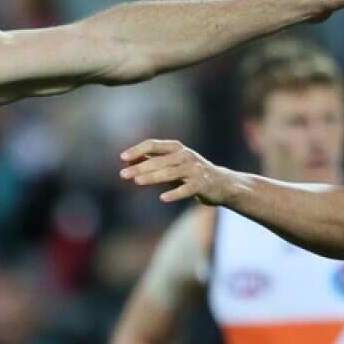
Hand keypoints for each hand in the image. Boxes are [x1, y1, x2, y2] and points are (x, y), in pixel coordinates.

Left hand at [120, 139, 237, 205]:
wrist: (221, 184)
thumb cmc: (191, 173)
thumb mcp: (172, 163)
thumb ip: (153, 161)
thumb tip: (128, 160)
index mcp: (176, 148)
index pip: (153, 145)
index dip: (137, 150)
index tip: (122, 158)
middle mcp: (185, 155)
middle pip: (159, 160)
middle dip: (140, 167)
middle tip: (123, 174)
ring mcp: (194, 170)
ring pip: (170, 173)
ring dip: (152, 177)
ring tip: (137, 182)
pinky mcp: (201, 184)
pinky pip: (186, 189)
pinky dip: (175, 193)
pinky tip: (162, 198)